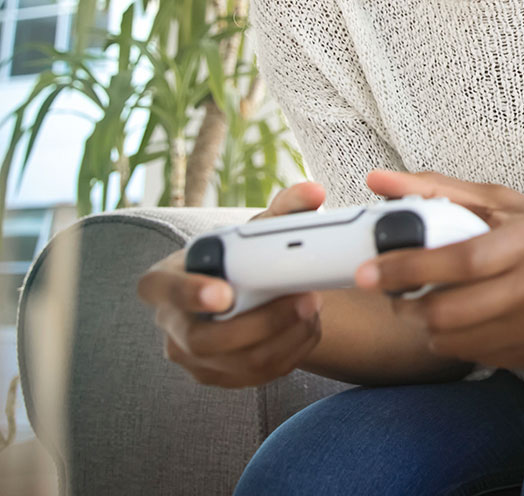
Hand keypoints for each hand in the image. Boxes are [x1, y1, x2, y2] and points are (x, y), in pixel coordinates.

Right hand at [137, 182, 326, 387]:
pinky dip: (290, 353)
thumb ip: (284, 207)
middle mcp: (172, 325)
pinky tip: (310, 326)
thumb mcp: (253, 227)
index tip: (225, 293)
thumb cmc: (240, 254)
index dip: (188, 294)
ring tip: (314, 307)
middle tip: (302, 298)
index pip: (163, 289)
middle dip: (260, 323)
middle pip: (205, 340)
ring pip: (238, 363)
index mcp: (163, 282)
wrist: (242, 287)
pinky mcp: (222, 377)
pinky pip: (257, 376)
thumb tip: (314, 192)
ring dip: (284, 337)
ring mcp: (194, 358)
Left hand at [354, 170, 523, 369]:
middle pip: (454, 310)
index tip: (370, 271)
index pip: (461, 260)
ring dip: (425, 327)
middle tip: (388, 295)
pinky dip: (454, 342)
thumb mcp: (499, 202)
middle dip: (407, 306)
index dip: (409, 268)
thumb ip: (437, 189)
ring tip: (419, 306)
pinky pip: (479, 357)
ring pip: (459, 342)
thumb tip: (377, 178)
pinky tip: (455, 321)